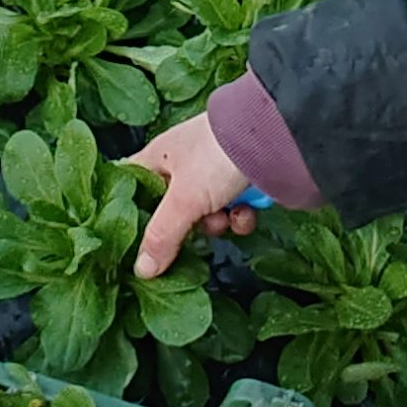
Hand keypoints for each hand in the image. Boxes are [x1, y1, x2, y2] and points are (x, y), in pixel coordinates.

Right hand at [130, 114, 259, 277]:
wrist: (276, 136)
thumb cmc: (220, 153)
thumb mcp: (184, 199)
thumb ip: (162, 236)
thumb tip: (142, 270)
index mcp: (159, 157)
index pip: (132, 187)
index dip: (130, 213)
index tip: (134, 242)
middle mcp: (183, 165)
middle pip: (170, 210)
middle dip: (184, 227)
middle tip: (187, 237)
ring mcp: (212, 174)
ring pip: (204, 215)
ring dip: (216, 223)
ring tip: (225, 215)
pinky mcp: (239, 183)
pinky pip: (232, 211)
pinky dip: (239, 216)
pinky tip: (245, 212)